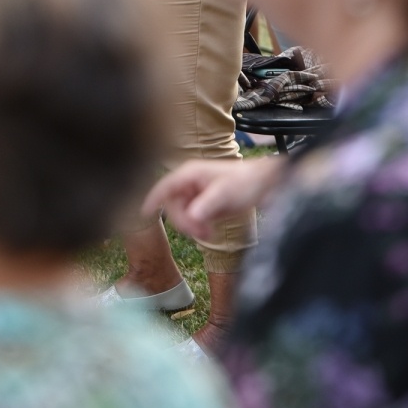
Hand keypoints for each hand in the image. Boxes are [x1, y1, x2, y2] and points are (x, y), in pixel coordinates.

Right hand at [144, 157, 283, 241]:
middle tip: (201, 232)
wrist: (264, 186)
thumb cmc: (245, 182)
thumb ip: (206, 205)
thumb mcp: (225, 193)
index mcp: (190, 174)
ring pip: (181, 216)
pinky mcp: (203, 206)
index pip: (164, 186)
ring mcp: (196, 195)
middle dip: (184, 222)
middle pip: (172, 207)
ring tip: (209, 233)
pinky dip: (198, 229)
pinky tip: (210, 232)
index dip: (152, 198)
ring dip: (192, 227)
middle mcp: (189, 184)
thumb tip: (191, 217)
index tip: (143, 214)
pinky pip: (191, 220)